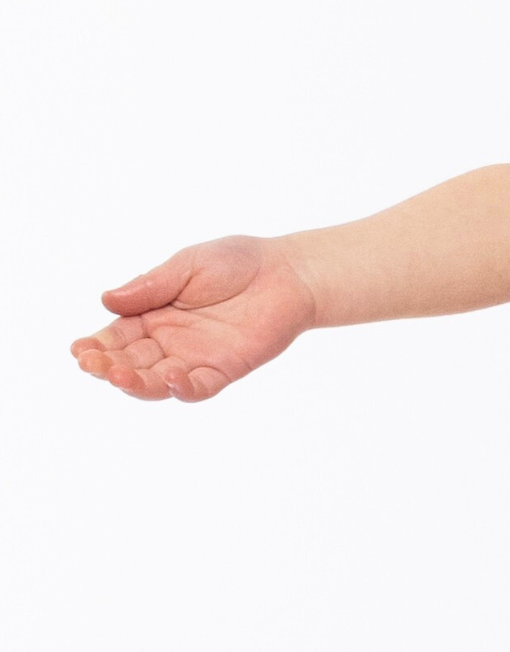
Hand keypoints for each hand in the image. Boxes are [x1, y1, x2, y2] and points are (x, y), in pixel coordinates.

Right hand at [70, 236, 318, 401]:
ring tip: (118, 376)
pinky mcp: (225, 369)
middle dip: (107, 366)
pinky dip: (182, 388)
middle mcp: (169, 341)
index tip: (79, 349)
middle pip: (130, 362)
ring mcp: (196, 357)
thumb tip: (107, 300)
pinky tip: (171, 378)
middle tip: (91, 364)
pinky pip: (199, 388)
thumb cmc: (237, 263)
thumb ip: (151, 286)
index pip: (116, 336)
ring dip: (135, 383)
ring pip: (157, 382)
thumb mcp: (187, 266)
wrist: (288, 272)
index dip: (96, 345)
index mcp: (153, 315)